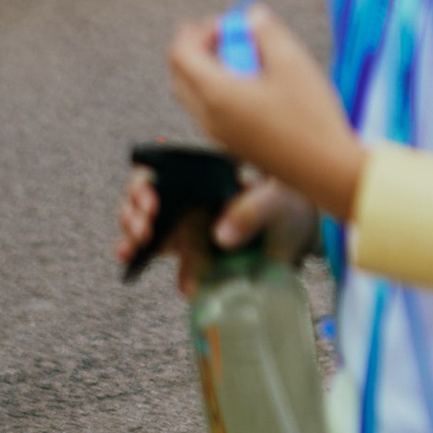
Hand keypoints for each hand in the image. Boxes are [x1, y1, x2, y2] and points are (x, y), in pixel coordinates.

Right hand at [117, 166, 316, 291]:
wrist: (302, 239)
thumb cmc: (290, 207)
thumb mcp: (279, 201)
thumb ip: (254, 211)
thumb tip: (220, 235)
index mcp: (206, 176)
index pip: (161, 170)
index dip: (146, 182)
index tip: (151, 200)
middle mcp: (189, 199)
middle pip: (142, 199)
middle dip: (133, 212)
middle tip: (144, 227)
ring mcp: (187, 228)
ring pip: (142, 228)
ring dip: (130, 236)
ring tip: (133, 247)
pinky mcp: (191, 258)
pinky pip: (161, 260)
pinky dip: (141, 261)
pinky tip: (134, 263)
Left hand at [167, 6, 366, 220]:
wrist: (324, 169)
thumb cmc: (309, 116)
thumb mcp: (292, 62)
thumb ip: (266, 31)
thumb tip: (252, 16)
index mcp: (216, 93)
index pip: (180, 54)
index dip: (196, 31)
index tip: (226, 22)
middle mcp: (208, 116)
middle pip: (179, 74)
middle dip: (197, 48)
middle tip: (226, 35)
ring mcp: (217, 134)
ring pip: (192, 94)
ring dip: (206, 69)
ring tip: (242, 57)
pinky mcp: (231, 144)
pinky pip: (208, 110)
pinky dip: (216, 89)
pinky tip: (251, 84)